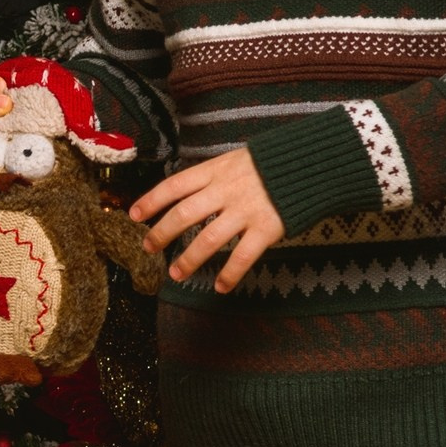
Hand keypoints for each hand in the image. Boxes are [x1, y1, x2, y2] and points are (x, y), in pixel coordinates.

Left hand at [128, 149, 284, 294]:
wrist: (311, 162)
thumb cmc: (270, 163)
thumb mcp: (236, 160)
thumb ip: (213, 177)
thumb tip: (186, 194)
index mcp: (215, 171)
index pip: (174, 185)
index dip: (151, 200)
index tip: (134, 215)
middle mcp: (226, 190)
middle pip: (184, 214)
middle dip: (162, 233)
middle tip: (148, 247)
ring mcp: (246, 210)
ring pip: (208, 239)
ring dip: (189, 259)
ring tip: (176, 273)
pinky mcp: (267, 228)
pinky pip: (243, 256)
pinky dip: (230, 274)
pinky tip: (221, 286)